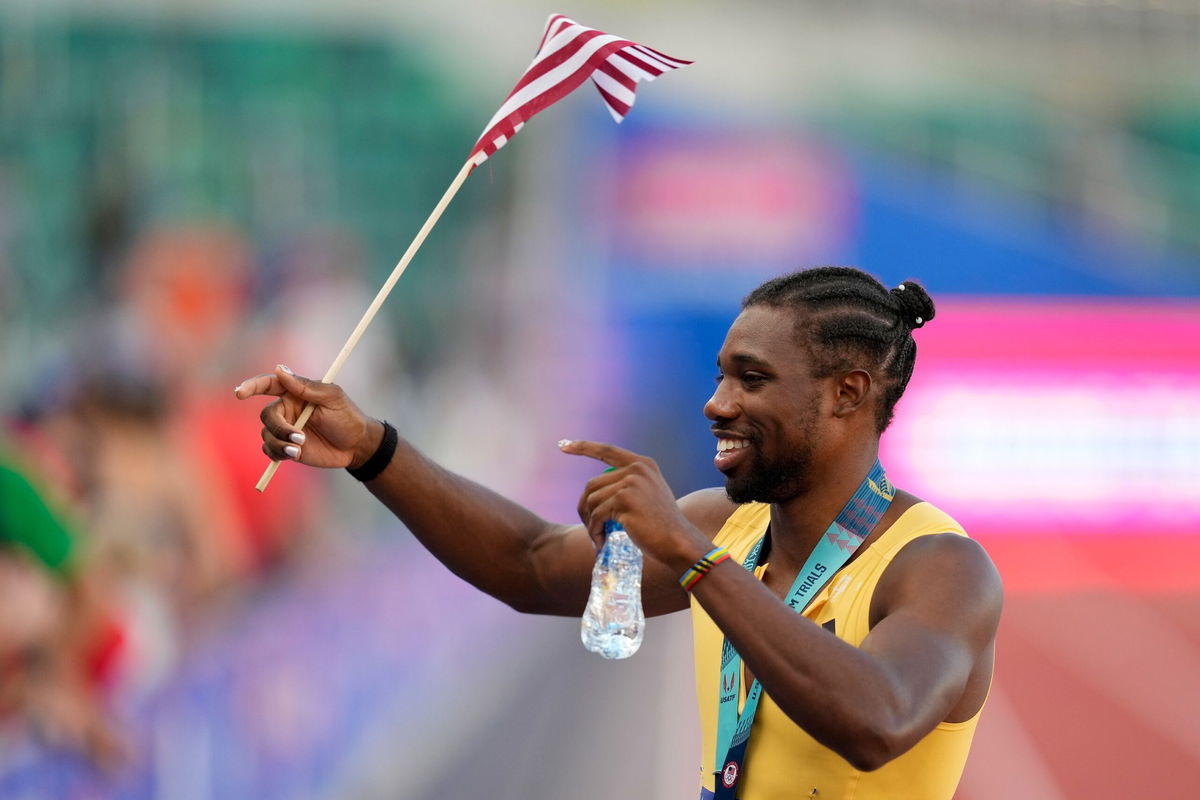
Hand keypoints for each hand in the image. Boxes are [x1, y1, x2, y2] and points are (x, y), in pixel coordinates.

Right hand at [234, 365, 381, 469]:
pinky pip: (269, 450)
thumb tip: (279, 369)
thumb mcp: (332, 398)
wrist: (356, 446)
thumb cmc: (347, 417)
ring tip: (299, 449)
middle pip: (266, 415)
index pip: (268, 384)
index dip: (251, 386)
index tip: (240, 393)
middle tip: (299, 438)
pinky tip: (293, 455)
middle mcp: (287, 410)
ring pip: (266, 435)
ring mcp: (286, 429)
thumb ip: (306, 386)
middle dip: (279, 427)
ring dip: (280, 443)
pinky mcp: (287, 447)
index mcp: (295, 393)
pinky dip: (277, 454)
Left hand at [558, 439, 707, 568]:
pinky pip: (596, 515)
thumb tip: (593, 493)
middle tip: (589, 528)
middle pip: (592, 484)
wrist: (679, 542)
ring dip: (589, 523)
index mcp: (643, 464)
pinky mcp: (624, 500)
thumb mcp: (648, 496)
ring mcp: (631, 482)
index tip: (563, 445)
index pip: (607, 450)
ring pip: (592, 501)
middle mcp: (637, 469)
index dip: (583, 447)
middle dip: (585, 508)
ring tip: (598, 538)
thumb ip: (627, 487)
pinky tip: (601, 542)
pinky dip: (594, 531)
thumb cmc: (661, 526)